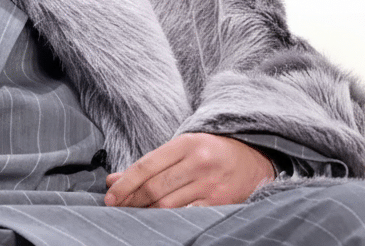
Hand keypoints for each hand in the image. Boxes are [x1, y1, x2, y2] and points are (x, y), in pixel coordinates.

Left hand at [103, 133, 273, 207]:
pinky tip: (157, 220)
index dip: (125, 183)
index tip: (110, 196)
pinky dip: (169, 218)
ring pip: (168, 204)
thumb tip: (113, 180)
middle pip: (155, 187)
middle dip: (131, 200)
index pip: (146, 165)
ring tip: (134, 214)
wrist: (254, 157)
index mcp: (186, 144)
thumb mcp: (181, 149)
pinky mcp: (221, 202)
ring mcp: (211, 184)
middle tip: (117, 207)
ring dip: (146, 212)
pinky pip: (187, 214)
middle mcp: (199, 162)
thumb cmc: (210, 152)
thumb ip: (149, 165)